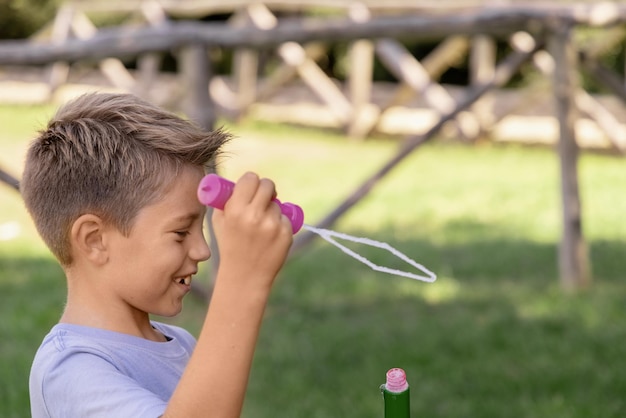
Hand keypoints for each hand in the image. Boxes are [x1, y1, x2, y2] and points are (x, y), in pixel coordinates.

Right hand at [211, 172, 292, 289]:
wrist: (245, 276)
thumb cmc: (230, 245)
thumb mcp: (220, 222)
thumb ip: (228, 200)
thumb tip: (239, 183)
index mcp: (236, 210)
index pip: (251, 178)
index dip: (252, 181)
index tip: (253, 187)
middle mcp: (255, 215)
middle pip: (268, 186)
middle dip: (267, 190)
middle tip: (264, 198)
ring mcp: (272, 225)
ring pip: (277, 204)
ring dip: (272, 210)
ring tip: (262, 228)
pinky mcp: (286, 234)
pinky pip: (286, 219)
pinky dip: (280, 224)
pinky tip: (270, 238)